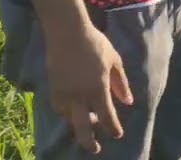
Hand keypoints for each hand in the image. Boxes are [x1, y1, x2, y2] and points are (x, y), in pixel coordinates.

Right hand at [44, 23, 134, 152]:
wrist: (67, 32)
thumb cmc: (95, 44)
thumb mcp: (114, 61)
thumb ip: (121, 83)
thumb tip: (128, 102)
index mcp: (98, 89)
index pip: (107, 117)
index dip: (113, 128)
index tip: (117, 134)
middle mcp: (79, 96)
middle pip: (83, 128)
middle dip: (89, 142)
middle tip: (95, 149)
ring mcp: (64, 93)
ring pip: (69, 118)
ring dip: (78, 123)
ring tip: (86, 121)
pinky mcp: (52, 88)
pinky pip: (59, 107)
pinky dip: (66, 112)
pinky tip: (73, 108)